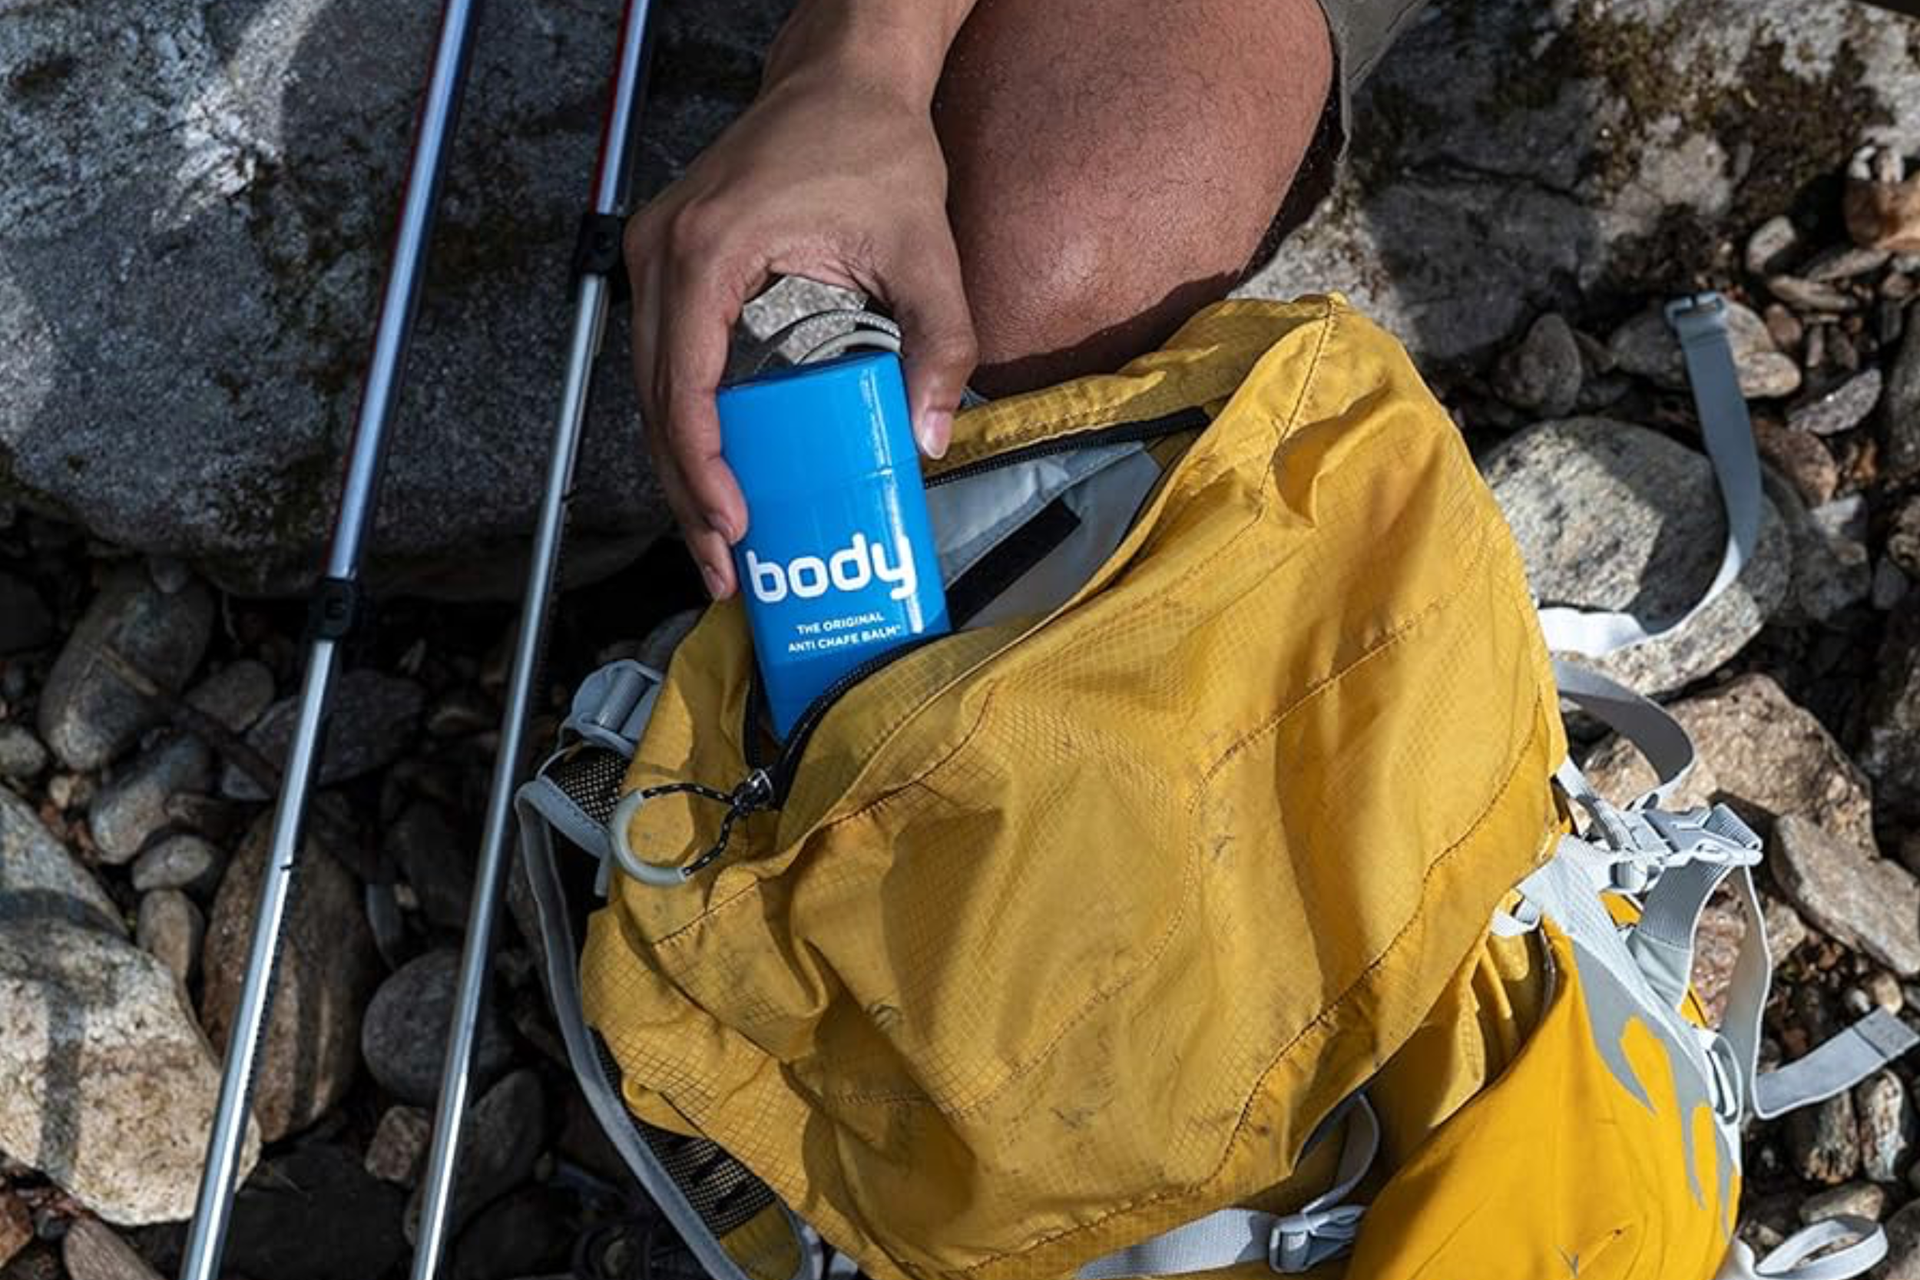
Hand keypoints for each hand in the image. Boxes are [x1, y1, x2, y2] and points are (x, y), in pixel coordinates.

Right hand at [626, 74, 977, 600]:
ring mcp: (659, 257)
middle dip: (687, 493)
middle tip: (724, 566)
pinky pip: (668, 361)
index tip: (734, 525)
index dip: (702, 469)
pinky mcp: (674, 263)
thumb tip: (930, 436)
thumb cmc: (873, 144)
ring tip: (719, 538)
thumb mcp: (923, 250)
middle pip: (655, 403)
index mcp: (708, 253)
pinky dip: (688, 421)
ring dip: (683, 466)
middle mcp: (663, 255)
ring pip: (652, 389)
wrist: (844, 75)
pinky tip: (718, 472)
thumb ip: (938, 343)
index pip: (684, 388)